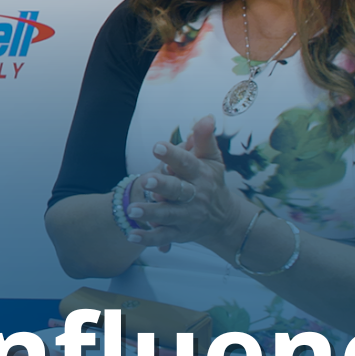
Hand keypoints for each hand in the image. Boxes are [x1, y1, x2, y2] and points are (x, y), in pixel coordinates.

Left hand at [124, 116, 251, 253]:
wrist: (224, 218)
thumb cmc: (210, 181)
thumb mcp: (211, 159)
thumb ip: (204, 138)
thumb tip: (207, 117)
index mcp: (199, 175)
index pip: (187, 163)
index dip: (173, 155)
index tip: (157, 146)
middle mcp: (194, 196)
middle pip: (178, 190)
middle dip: (163, 186)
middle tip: (145, 180)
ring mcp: (187, 216)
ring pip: (168, 215)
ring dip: (150, 213)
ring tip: (132, 210)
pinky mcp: (180, 233)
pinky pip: (163, 237)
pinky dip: (147, 238)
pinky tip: (130, 235)